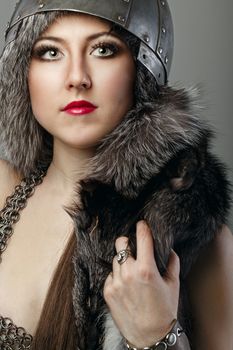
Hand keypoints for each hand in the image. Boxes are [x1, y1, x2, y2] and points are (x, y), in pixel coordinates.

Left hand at [103, 220, 179, 347]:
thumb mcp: (173, 285)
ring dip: (123, 261)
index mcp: (146, 269)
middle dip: (127, 242)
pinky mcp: (108, 292)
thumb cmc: (164, 310)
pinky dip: (117, 276)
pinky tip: (126, 285)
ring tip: (132, 272)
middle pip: (121, 243)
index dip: (142, 227)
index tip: (142, 224)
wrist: (150, 337)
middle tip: (133, 247)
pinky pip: (110, 275)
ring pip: (115, 259)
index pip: (142, 238)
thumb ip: (172, 263)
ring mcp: (116, 282)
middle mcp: (129, 273)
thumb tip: (169, 249)